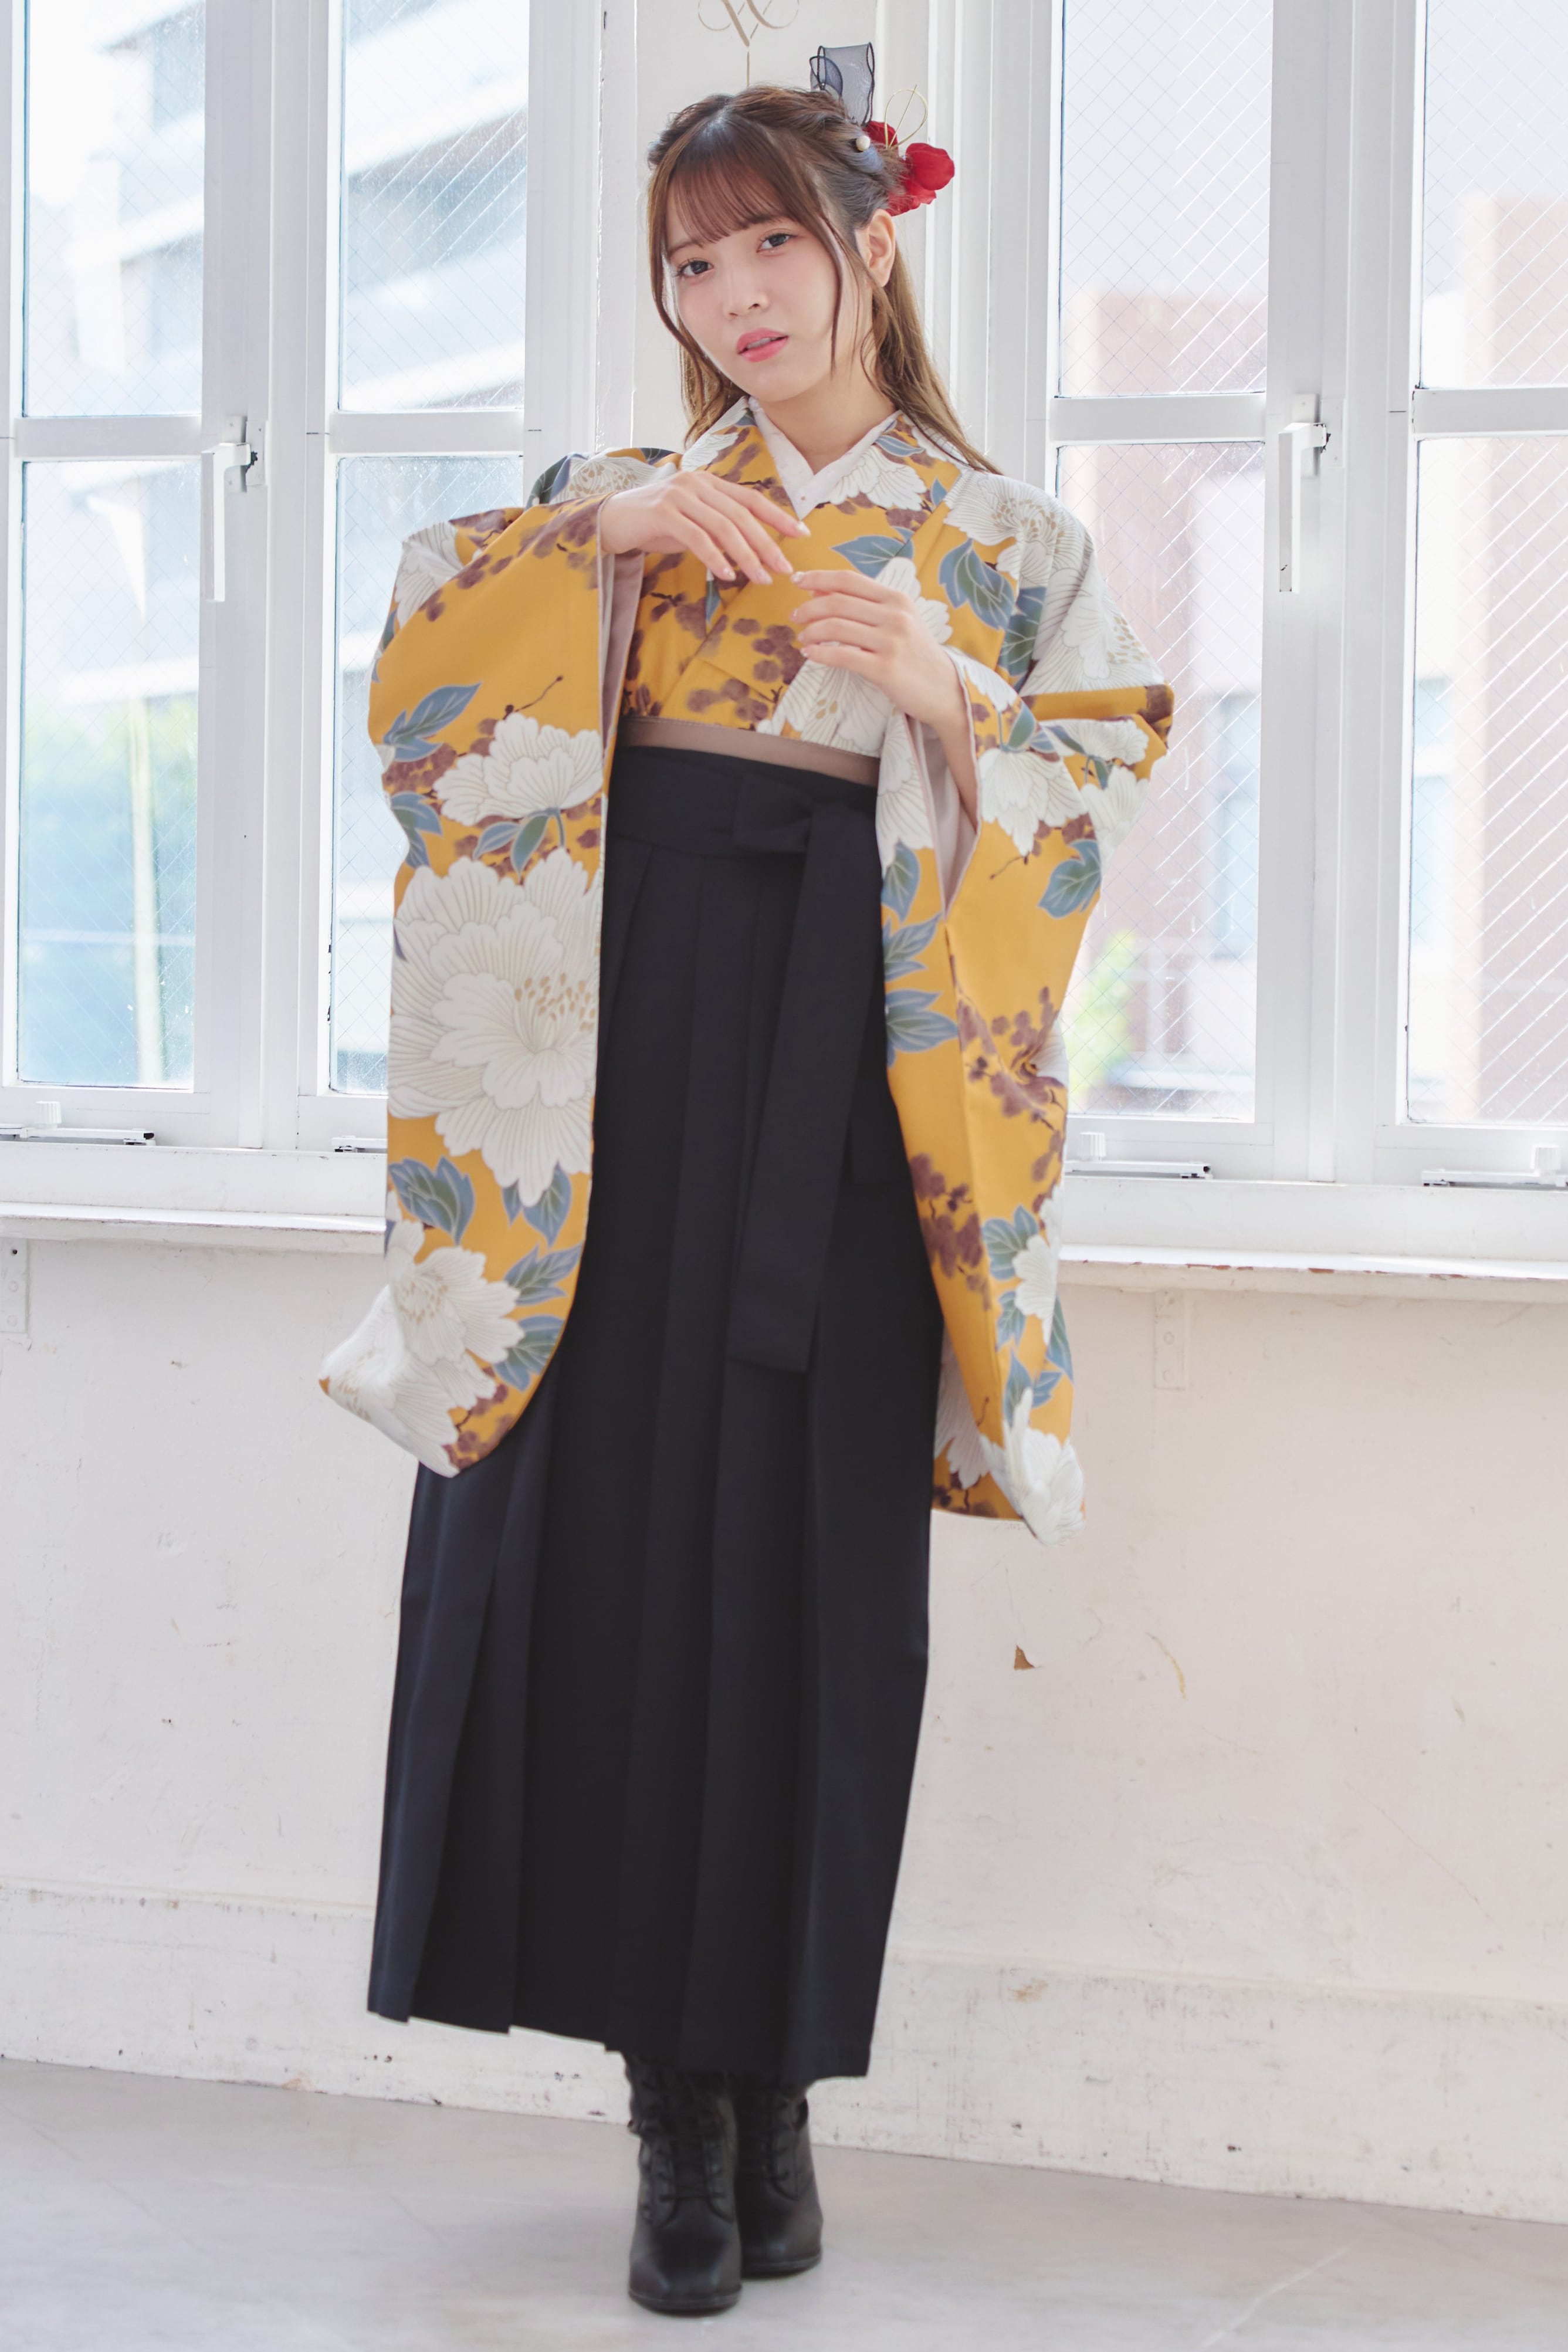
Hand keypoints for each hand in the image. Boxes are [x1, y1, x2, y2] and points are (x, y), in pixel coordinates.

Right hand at [600, 473, 809, 583]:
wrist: (611, 520)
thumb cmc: (654, 525)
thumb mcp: (692, 523)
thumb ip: (718, 530)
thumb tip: (750, 552)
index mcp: (709, 483)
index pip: (751, 498)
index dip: (778, 516)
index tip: (802, 535)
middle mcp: (697, 484)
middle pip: (742, 515)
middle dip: (767, 544)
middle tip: (784, 569)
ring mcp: (679, 496)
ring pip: (723, 527)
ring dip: (746, 556)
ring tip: (761, 578)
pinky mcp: (663, 513)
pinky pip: (697, 537)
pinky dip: (715, 557)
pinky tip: (727, 575)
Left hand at [791, 569, 977, 819]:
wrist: (943, 689)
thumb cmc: (915, 655)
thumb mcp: (897, 622)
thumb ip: (864, 606)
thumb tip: (820, 592)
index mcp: (897, 599)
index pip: (851, 580)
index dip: (820, 577)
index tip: (798, 580)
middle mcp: (895, 616)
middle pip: (839, 602)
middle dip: (809, 608)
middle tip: (794, 616)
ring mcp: (891, 642)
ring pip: (837, 628)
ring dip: (812, 631)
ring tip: (802, 638)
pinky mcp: (885, 669)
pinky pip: (842, 656)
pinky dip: (820, 654)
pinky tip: (810, 654)